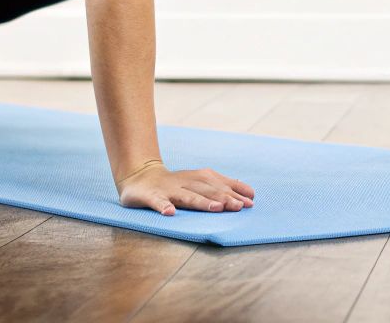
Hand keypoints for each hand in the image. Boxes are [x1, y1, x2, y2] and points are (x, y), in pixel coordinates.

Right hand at [115, 160, 255, 215]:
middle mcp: (186, 182)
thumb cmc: (176, 184)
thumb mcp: (199, 183)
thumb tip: (250, 196)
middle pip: (207, 190)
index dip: (235, 191)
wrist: (139, 176)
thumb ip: (222, 187)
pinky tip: (170, 213)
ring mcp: (169, 190)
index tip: (251, 201)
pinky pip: (157, 202)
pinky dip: (163, 206)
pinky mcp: (151, 196)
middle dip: (224, 198)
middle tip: (239, 207)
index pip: (220, 184)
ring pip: (187, 196)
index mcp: (198, 178)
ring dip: (201, 202)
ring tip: (215, 208)